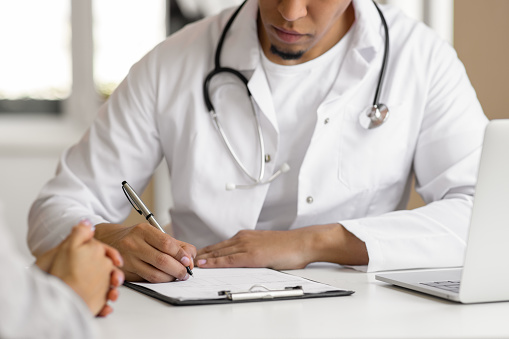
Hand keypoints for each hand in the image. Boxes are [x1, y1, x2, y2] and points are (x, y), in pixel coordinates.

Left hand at [40, 221, 124, 315]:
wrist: (37, 291)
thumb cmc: (47, 269)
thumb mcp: (63, 248)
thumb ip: (78, 235)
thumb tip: (87, 222)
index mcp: (86, 257)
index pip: (104, 255)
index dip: (112, 257)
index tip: (117, 262)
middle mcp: (88, 272)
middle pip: (109, 273)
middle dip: (116, 277)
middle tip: (116, 281)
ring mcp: (87, 287)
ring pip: (106, 289)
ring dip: (113, 292)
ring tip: (112, 295)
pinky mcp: (84, 302)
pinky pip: (98, 305)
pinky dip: (103, 307)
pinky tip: (104, 308)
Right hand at [94, 222, 196, 282]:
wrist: (109, 240)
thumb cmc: (136, 237)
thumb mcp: (153, 233)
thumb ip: (174, 243)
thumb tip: (191, 257)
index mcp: (143, 231)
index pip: (167, 244)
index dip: (181, 254)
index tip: (189, 261)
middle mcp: (133, 243)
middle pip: (162, 260)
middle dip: (179, 269)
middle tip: (186, 273)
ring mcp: (127, 259)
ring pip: (155, 274)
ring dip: (171, 278)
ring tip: (178, 276)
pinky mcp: (124, 272)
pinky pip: (147, 280)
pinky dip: (160, 280)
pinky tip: (166, 277)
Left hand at [195, 228, 310, 269]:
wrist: (302, 243)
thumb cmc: (288, 247)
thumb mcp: (265, 246)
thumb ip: (252, 251)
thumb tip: (244, 260)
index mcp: (246, 236)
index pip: (220, 245)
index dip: (206, 251)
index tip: (194, 256)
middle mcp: (243, 238)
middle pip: (215, 247)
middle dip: (199, 254)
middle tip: (184, 259)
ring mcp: (246, 245)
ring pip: (218, 252)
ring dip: (202, 258)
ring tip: (188, 262)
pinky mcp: (251, 255)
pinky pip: (228, 259)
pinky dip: (214, 262)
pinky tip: (205, 264)